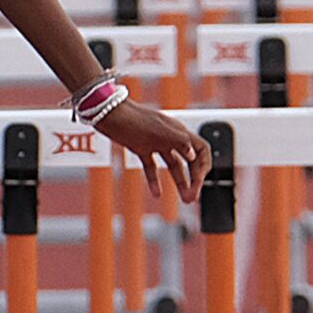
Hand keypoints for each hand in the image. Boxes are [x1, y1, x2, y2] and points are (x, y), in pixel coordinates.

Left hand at [96, 99, 210, 202]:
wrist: (108, 113)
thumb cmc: (134, 119)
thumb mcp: (160, 131)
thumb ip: (180, 142)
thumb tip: (193, 155)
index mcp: (178, 132)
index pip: (201, 149)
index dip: (204, 166)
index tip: (198, 182)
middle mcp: (170, 137)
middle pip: (190, 161)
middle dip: (194, 180)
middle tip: (192, 197)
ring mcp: (156, 143)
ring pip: (174, 165)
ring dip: (180, 182)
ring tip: (184, 199)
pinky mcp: (141, 147)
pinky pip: (152, 166)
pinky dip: (154, 180)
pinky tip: (156, 193)